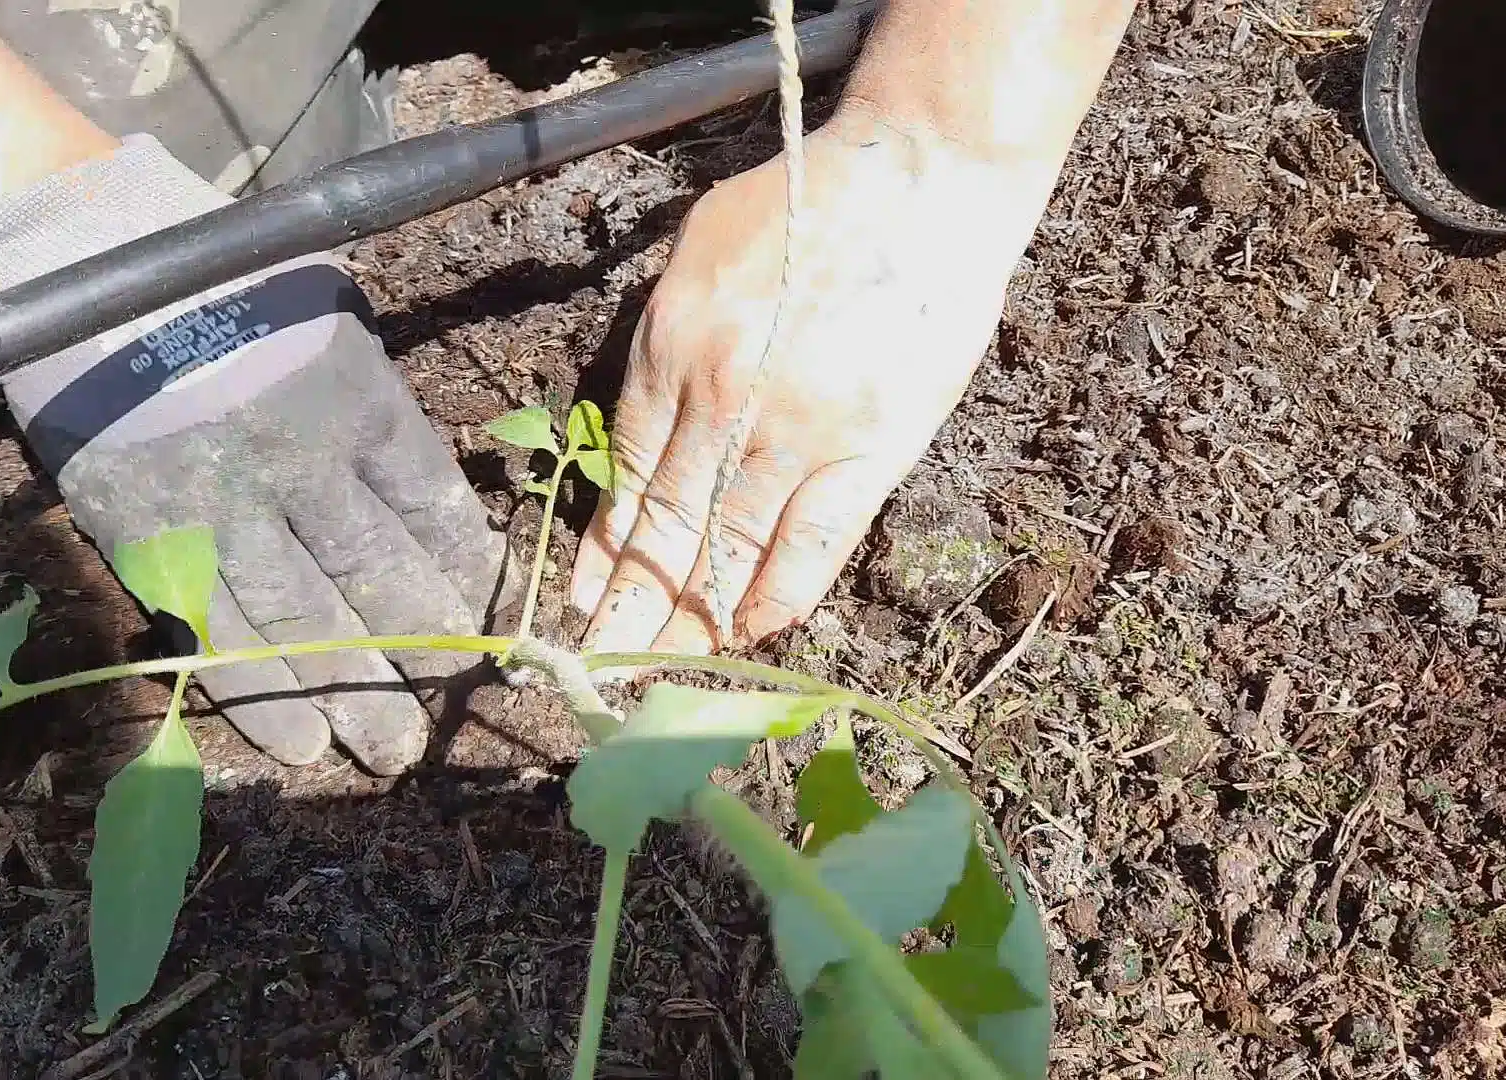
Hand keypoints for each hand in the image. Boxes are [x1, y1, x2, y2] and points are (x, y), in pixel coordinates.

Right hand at [0, 136, 516, 774]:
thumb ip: (373, 405)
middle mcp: (300, 467)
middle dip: (425, 654)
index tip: (486, 628)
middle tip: (452, 708)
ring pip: (306, 626)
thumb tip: (420, 495)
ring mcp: (222, 510)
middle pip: (380, 582)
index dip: (464, 581)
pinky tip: (302, 741)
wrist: (81, 262)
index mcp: (357, 403)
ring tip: (390, 755)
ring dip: (356, 698)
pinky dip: (263, 697)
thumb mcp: (330, 314)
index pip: (432, 513)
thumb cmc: (224, 280)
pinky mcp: (149, 541)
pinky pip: (218, 636)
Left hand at [569, 107, 1044, 655]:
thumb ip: (668, 338)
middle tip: (602, 664)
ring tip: (659, 667)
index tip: (581, 602)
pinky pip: (814, 546)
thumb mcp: (702, 247)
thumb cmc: (813, 199)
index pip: (628, 475)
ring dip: (691, 616)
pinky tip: (749, 635)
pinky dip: (778, 596)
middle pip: (668, 527)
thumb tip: (646, 422)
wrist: (924, 179)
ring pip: (729, 548)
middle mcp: (724, 400)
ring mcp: (799, 432)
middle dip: (631, 605)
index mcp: (674, 348)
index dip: (603, 549)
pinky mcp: (870, 450)